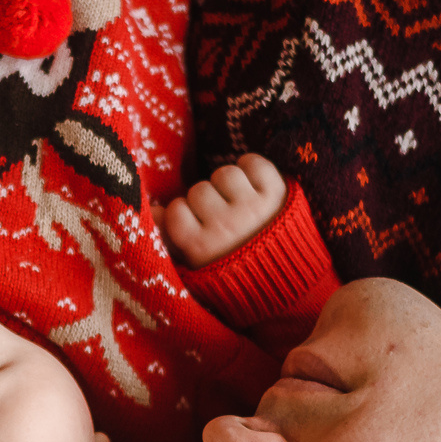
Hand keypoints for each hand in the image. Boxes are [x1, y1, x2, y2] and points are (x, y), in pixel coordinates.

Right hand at [163, 154, 288, 267]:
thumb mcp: (195, 267)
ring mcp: (252, 208)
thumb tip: (155, 209)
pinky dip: (251, 167)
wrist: (285, 279)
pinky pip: (254, 162)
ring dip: (228, 184)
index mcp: (201, 247)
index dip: (183, 214)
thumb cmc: (233, 272)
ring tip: (235, 200)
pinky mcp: (276, 194)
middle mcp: (226, 226)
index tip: (194, 225)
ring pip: (225, 174)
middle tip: (218, 216)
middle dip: (206, 200)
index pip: (175, 211)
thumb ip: (169, 239)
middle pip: (199, 190)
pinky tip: (251, 184)